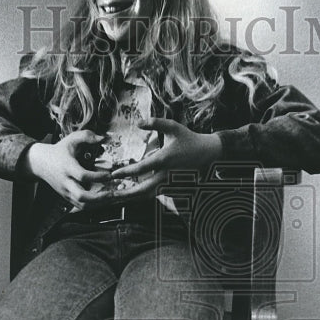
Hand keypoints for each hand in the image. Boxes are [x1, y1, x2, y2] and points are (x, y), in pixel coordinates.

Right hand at [22, 131, 115, 208]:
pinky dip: (93, 206)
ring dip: (97, 204)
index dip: (97, 177)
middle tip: (111, 193)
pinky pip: (80, 206)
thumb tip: (102, 138)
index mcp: (67, 167)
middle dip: (98, 197)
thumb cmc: (59, 151)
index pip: (82, 175)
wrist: (41, 163)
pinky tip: (102, 200)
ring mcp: (65, 192)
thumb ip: (86, 136)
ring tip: (109, 198)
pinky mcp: (67, 198)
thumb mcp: (71, 139)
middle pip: (81, 196)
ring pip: (82, 205)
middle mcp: (65, 182)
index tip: (109, 175)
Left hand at [107, 119, 222, 197]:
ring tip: (118, 196)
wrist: (207, 154)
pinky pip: (155, 194)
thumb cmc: (189, 139)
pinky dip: (142, 195)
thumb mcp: (173, 127)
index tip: (113, 174)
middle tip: (112, 194)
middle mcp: (166, 175)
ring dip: (133, 197)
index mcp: (164, 160)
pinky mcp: (172, 188)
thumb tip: (138, 123)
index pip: (141, 169)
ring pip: (148, 195)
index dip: (125, 172)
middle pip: (143, 190)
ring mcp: (170, 184)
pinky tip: (131, 194)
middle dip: (126, 193)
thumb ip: (155, 123)